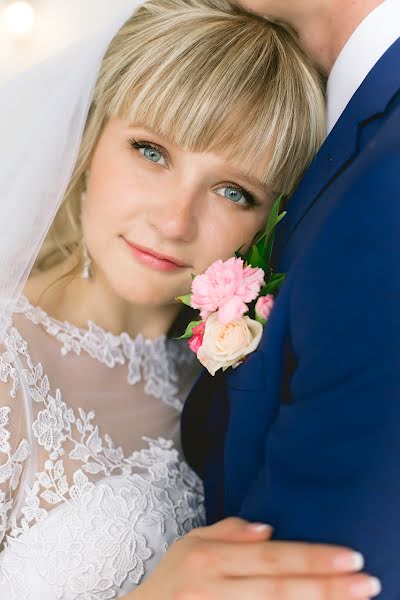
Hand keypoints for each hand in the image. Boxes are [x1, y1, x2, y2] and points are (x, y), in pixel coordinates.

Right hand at [133, 517, 380, 598]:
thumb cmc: (173, 577)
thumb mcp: (191, 542)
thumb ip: (229, 532)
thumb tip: (270, 530)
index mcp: (208, 558)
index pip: (270, 556)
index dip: (311, 557)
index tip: (349, 557)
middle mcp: (212, 588)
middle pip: (279, 588)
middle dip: (326, 586)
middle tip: (367, 582)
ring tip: (353, 599)